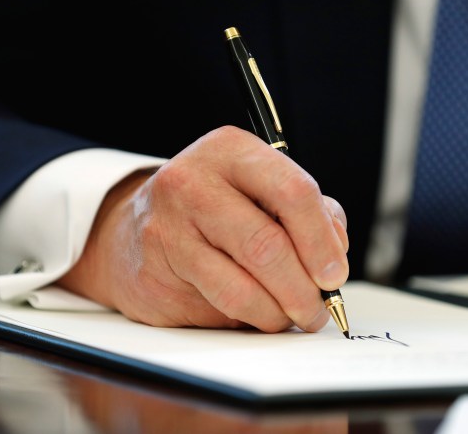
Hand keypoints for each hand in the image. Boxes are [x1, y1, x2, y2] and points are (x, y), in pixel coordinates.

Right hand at [59, 126, 348, 332]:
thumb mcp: (262, 190)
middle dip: (304, 288)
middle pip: (268, 244)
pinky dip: (252, 317)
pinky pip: (219, 306)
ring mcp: (168, 227)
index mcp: (231, 150)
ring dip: (280, 312)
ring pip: (243, 285)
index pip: (292, 192)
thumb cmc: (214, 209)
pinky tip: (261, 314)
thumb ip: (309, 212)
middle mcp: (193, 181)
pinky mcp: (156, 271)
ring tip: (293, 316)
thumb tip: (334, 254)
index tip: (334, 274)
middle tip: (318, 308)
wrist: (134, 230)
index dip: (321, 241)